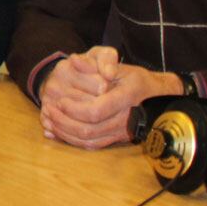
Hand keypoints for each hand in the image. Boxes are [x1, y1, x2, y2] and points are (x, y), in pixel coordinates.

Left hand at [39, 47, 181, 148]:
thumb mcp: (121, 65)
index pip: (95, 111)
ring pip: (88, 140)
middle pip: (88, 129)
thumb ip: (101, 61)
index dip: (74, 109)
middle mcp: (125, 118)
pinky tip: (56, 133)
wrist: (158, 98)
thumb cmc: (136, 78)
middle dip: (64, 121)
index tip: (60, 101)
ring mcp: (121, 132)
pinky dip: (72, 140)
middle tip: (48, 110)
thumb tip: (75, 60)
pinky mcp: (116, 139)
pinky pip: (92, 145)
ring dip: (64, 132)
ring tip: (49, 121)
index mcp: (126, 97)